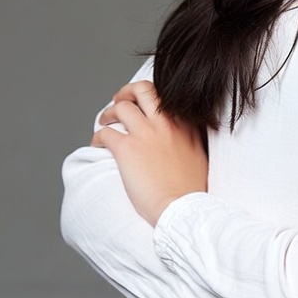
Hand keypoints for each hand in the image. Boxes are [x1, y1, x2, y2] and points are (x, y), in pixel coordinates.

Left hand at [92, 81, 207, 225]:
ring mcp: (146, 134)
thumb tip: (183, 137)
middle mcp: (165, 123)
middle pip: (142, 89)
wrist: (182, 208)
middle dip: (126, 92)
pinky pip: (105, 133)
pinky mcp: (127, 149)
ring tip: (104, 123)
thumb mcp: (199, 154)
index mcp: (184, 123)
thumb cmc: (192, 189)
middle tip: (119, 102)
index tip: (141, 106)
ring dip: (108, 114)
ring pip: (120, 107)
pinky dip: (98, 137)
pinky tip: (98, 145)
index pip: (164, 95)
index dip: (148, 98)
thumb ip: (190, 138)